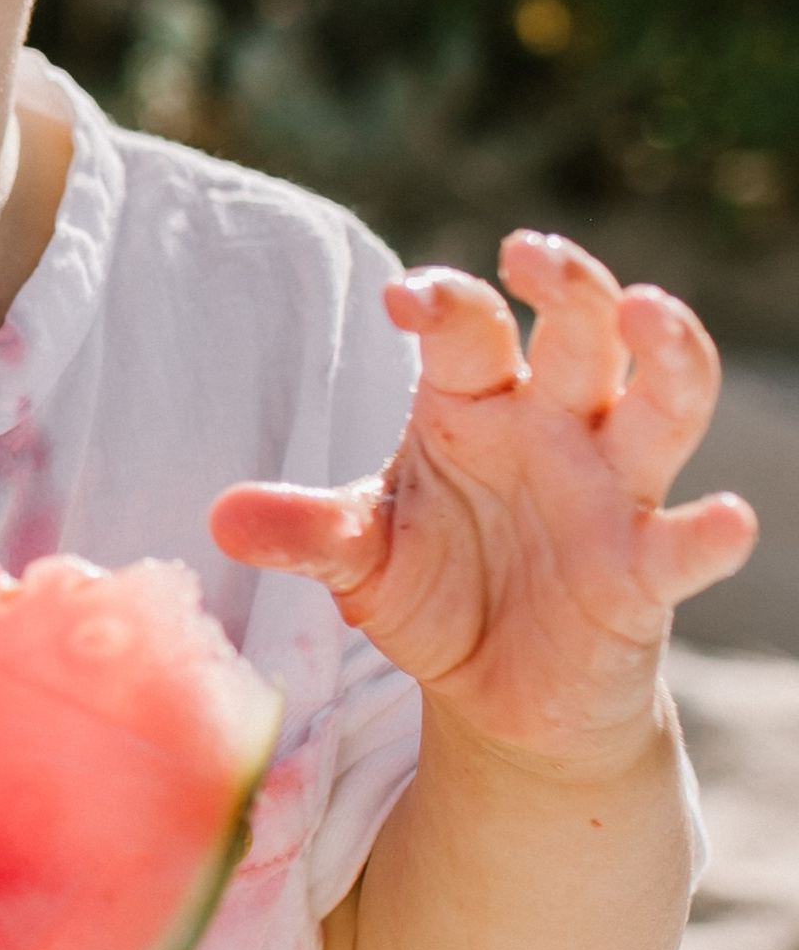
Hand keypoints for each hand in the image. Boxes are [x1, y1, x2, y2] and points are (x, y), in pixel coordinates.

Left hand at [209, 232, 756, 767]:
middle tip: (533, 253)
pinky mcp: (645, 574)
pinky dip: (711, 532)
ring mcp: (611, 495)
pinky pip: (686, 544)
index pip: (467, 328)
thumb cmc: (437, 594)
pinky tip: (729, 518)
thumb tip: (220, 519)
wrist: (498, 696)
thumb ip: (305, 534)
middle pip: (577, 334)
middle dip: (566, 285)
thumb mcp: (361, 561)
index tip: (404, 300)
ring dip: (666, 357)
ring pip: (659, 405)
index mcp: (475, 404)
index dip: (443, 303)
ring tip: (649, 313)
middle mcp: (555, 429)